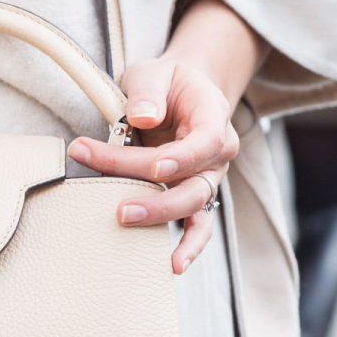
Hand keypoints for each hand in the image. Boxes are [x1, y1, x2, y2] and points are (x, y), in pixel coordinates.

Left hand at [67, 58, 238, 274]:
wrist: (182, 90)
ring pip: (192, 206)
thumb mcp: (154, 72)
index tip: (153, 166)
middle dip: (156, 197)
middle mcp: (216, 154)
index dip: (181, 158)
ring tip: (128, 225)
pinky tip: (171, 264)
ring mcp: (206, 178)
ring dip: (160, 218)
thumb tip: (141, 117)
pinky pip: (198, 224)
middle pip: (192, 182)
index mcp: (213, 118)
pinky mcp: (192, 194)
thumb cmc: (165, 83)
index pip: (204, 142)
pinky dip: (189, 246)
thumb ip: (147, 91)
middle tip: (119, 208)